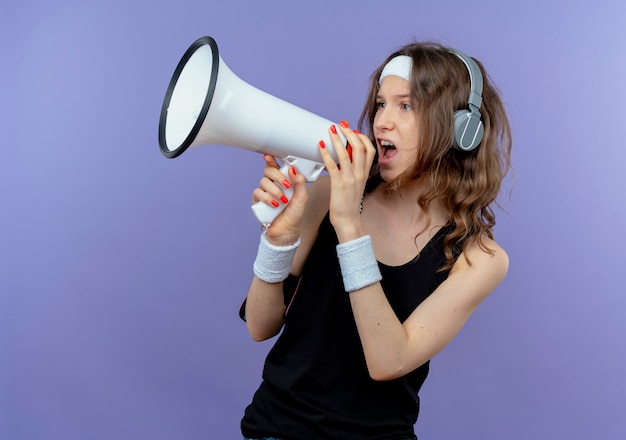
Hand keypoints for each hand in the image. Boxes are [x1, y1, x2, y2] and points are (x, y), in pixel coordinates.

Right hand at [251, 155, 307, 244]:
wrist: (287, 231)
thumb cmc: (294, 214)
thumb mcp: (302, 197)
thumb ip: (300, 183)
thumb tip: (293, 170)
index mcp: (283, 180)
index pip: (276, 166)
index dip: (271, 159)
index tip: (269, 156)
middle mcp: (272, 184)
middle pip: (268, 171)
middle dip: (277, 176)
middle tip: (286, 185)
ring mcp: (264, 192)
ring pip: (263, 181)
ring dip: (274, 190)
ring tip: (283, 200)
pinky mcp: (258, 201)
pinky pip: (258, 193)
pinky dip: (267, 198)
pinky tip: (275, 204)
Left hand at [318, 122, 376, 241]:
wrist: (348, 220)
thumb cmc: (349, 203)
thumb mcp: (356, 184)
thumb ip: (354, 171)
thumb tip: (347, 158)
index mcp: (365, 173)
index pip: (370, 150)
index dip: (362, 137)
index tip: (353, 131)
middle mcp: (360, 174)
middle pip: (359, 147)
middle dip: (349, 133)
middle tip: (340, 126)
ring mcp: (350, 179)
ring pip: (346, 153)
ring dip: (338, 139)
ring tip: (331, 131)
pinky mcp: (339, 184)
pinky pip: (333, 165)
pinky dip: (326, 153)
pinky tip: (321, 146)